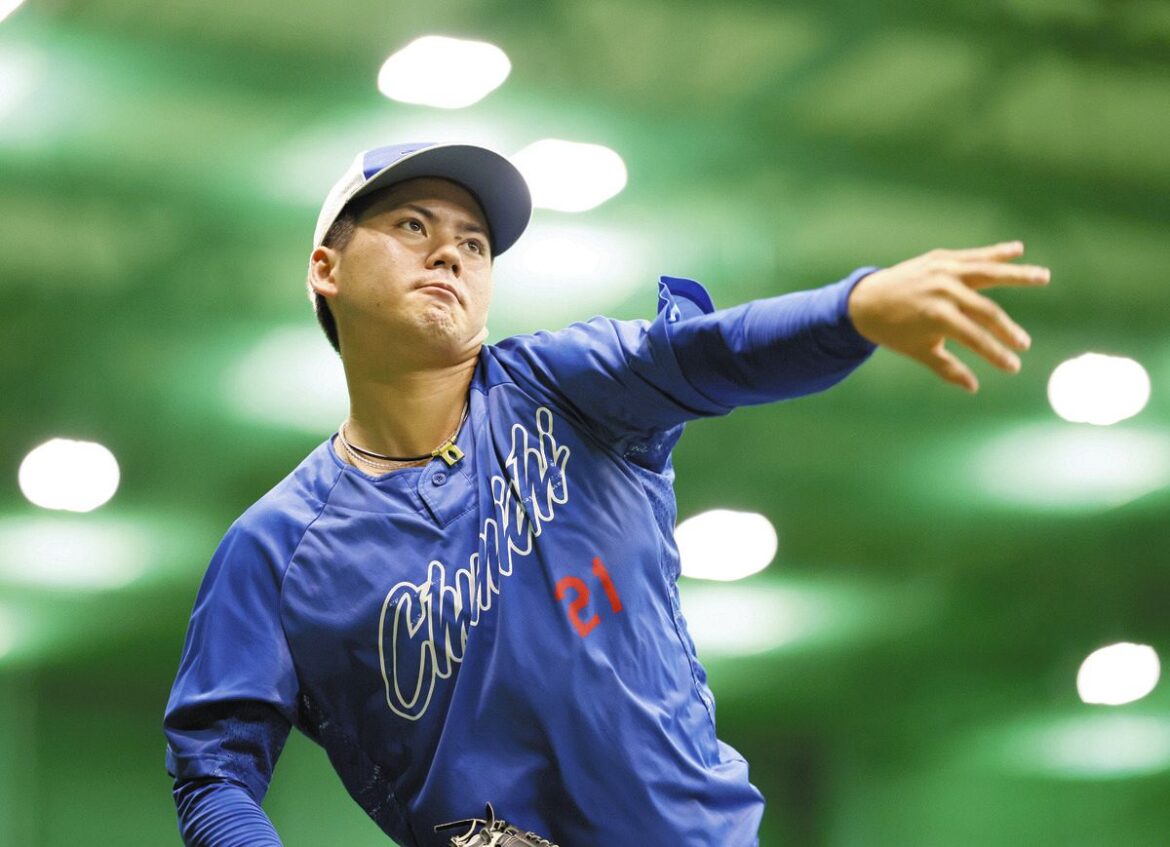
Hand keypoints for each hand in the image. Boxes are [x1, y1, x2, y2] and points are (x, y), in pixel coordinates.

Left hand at [847, 241, 1049, 392]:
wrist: (864, 301)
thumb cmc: (893, 331)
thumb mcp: (919, 352)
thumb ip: (948, 369)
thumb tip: (974, 388)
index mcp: (938, 315)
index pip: (976, 338)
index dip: (996, 354)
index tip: (1013, 366)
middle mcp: (944, 290)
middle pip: (987, 311)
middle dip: (1007, 330)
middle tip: (1025, 344)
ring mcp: (942, 271)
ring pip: (987, 272)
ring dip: (1017, 274)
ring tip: (1043, 277)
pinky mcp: (940, 259)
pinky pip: (972, 256)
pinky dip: (994, 253)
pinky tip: (1017, 249)